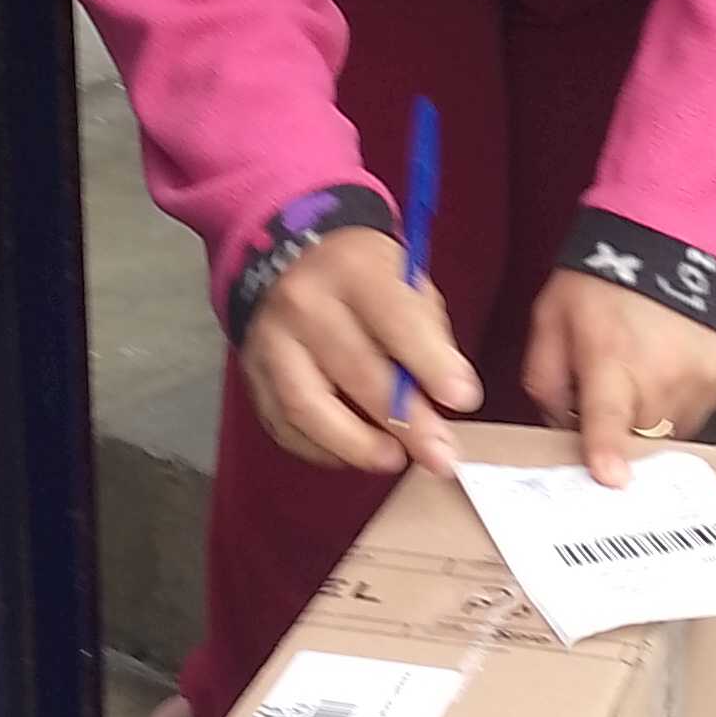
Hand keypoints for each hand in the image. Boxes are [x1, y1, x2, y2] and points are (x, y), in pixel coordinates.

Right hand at [240, 229, 480, 478]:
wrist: (286, 257)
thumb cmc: (361, 277)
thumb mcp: (404, 280)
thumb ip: (428, 333)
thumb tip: (451, 394)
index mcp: (351, 268)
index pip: (394, 319)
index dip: (430, 363)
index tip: (462, 399)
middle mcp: (303, 302)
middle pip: (354, 369)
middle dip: (404, 420)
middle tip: (439, 455)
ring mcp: (271, 340)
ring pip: (306, 405)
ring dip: (354, 443)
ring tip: (393, 459)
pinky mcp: (253, 373)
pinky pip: (282, 424)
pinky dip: (320, 448)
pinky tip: (352, 453)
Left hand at [524, 271, 715, 489]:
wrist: (682, 230)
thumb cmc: (612, 273)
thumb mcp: (554, 314)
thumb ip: (546, 376)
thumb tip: (555, 424)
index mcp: (612, 360)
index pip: (608, 418)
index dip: (606, 450)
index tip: (611, 477)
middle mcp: (662, 375)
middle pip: (641, 439)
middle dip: (625, 429)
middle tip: (615, 388)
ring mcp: (703, 377)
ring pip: (675, 428)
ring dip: (656, 413)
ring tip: (647, 364)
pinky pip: (705, 405)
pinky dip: (688, 392)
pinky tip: (675, 356)